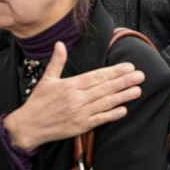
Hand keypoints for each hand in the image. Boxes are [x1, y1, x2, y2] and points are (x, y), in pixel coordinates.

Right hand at [3, 41, 142, 151]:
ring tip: (137, 90)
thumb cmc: (38, 102)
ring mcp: (80, 112)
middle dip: (124, 81)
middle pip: (105, 88)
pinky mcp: (80, 126)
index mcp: (71, 85)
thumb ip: (57, 62)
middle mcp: (77, 98)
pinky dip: (112, 115)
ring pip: (106, 103)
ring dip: (123, 97)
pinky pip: (100, 119)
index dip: (114, 71)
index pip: (97, 76)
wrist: (28, 126)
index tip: (129, 67)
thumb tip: (59, 43)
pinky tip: (124, 109)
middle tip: (140, 76)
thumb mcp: (47, 79)